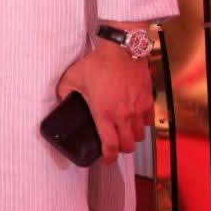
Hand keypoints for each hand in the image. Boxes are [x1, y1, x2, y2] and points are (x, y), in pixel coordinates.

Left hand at [55, 37, 151, 164]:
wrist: (122, 50)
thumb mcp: (73, 77)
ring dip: (132, 138)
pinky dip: (142, 124)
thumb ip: (64, 92)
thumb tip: (62, 100)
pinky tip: (135, 119)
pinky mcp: (148, 101)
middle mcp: (123, 115)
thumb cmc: (98, 63)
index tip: (105, 160)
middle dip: (120, 149)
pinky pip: (148, 121)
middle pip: (127, 145)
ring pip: (140, 136)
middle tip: (113, 145)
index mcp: (104, 113)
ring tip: (124, 132)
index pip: (109, 145)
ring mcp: (138, 109)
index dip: (108, 157)